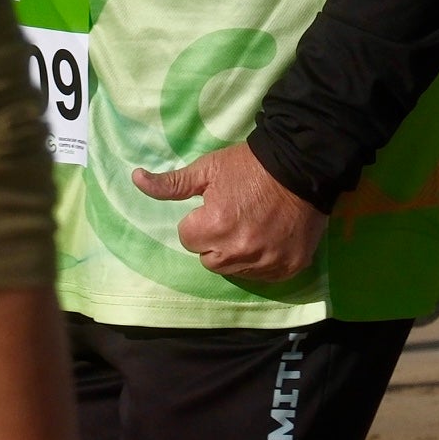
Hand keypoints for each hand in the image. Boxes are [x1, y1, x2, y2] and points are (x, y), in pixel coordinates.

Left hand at [127, 143, 325, 284]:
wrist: (302, 164)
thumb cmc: (250, 166)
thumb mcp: (208, 168)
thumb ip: (171, 183)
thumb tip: (136, 179)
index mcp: (214, 226)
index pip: (187, 238)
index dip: (199, 220)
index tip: (216, 205)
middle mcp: (238, 250)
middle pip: (208, 260)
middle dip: (214, 241)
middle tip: (233, 216)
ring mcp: (265, 262)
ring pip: (234, 270)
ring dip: (236, 253)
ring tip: (251, 226)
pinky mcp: (287, 268)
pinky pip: (262, 275)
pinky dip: (261, 261)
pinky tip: (268, 238)